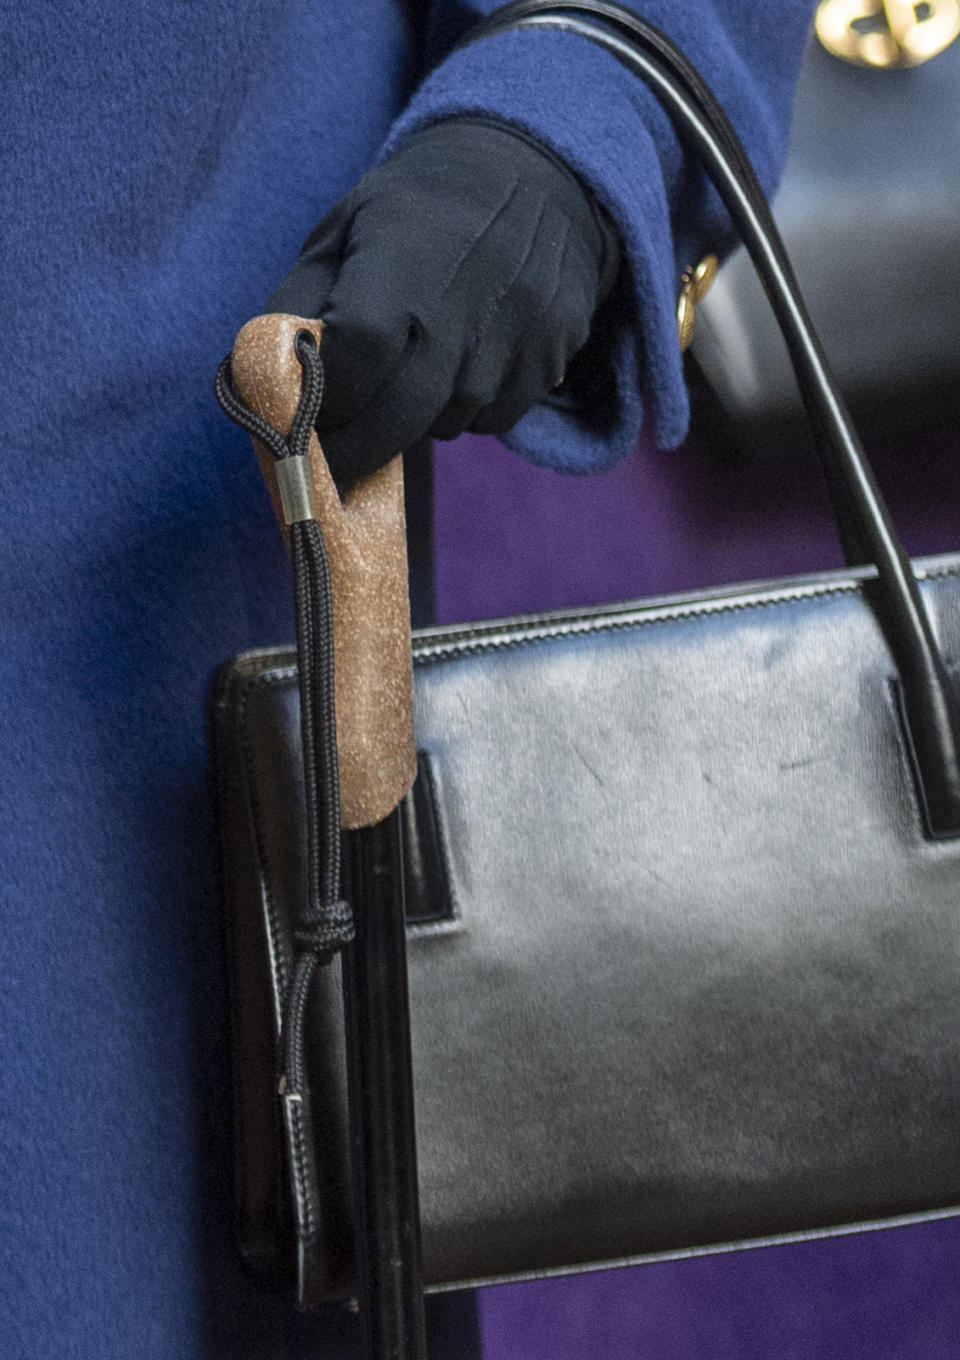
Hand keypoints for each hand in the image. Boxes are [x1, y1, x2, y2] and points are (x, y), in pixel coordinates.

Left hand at [267, 117, 619, 482]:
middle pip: (402, 416)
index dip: (325, 403)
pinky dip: (465, 411)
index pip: (360, 354)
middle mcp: (467, 301)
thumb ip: (299, 305)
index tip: (302, 425)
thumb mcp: (345, 229)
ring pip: (447, 424)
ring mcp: (520, 333)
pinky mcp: (554, 355)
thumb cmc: (419, 208)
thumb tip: (260, 384)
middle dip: (358, 448)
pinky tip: (460, 367)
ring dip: (416, 421)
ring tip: (410, 375)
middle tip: (332, 456)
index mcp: (405, 258)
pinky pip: (494, 420)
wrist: (538, 172)